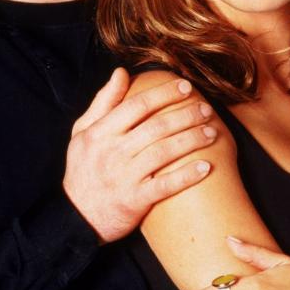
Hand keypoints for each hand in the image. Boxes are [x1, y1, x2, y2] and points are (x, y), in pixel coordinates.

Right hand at [63, 69, 217, 241]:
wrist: (76, 216)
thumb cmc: (83, 169)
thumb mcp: (83, 132)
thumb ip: (103, 102)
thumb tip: (121, 72)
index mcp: (100, 132)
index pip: (136, 105)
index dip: (164, 93)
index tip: (186, 87)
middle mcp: (112, 152)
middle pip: (156, 126)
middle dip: (185, 115)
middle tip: (206, 109)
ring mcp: (124, 177)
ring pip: (164, 152)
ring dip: (192, 140)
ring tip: (213, 132)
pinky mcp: (134, 200)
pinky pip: (165, 186)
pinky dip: (186, 176)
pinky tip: (207, 167)